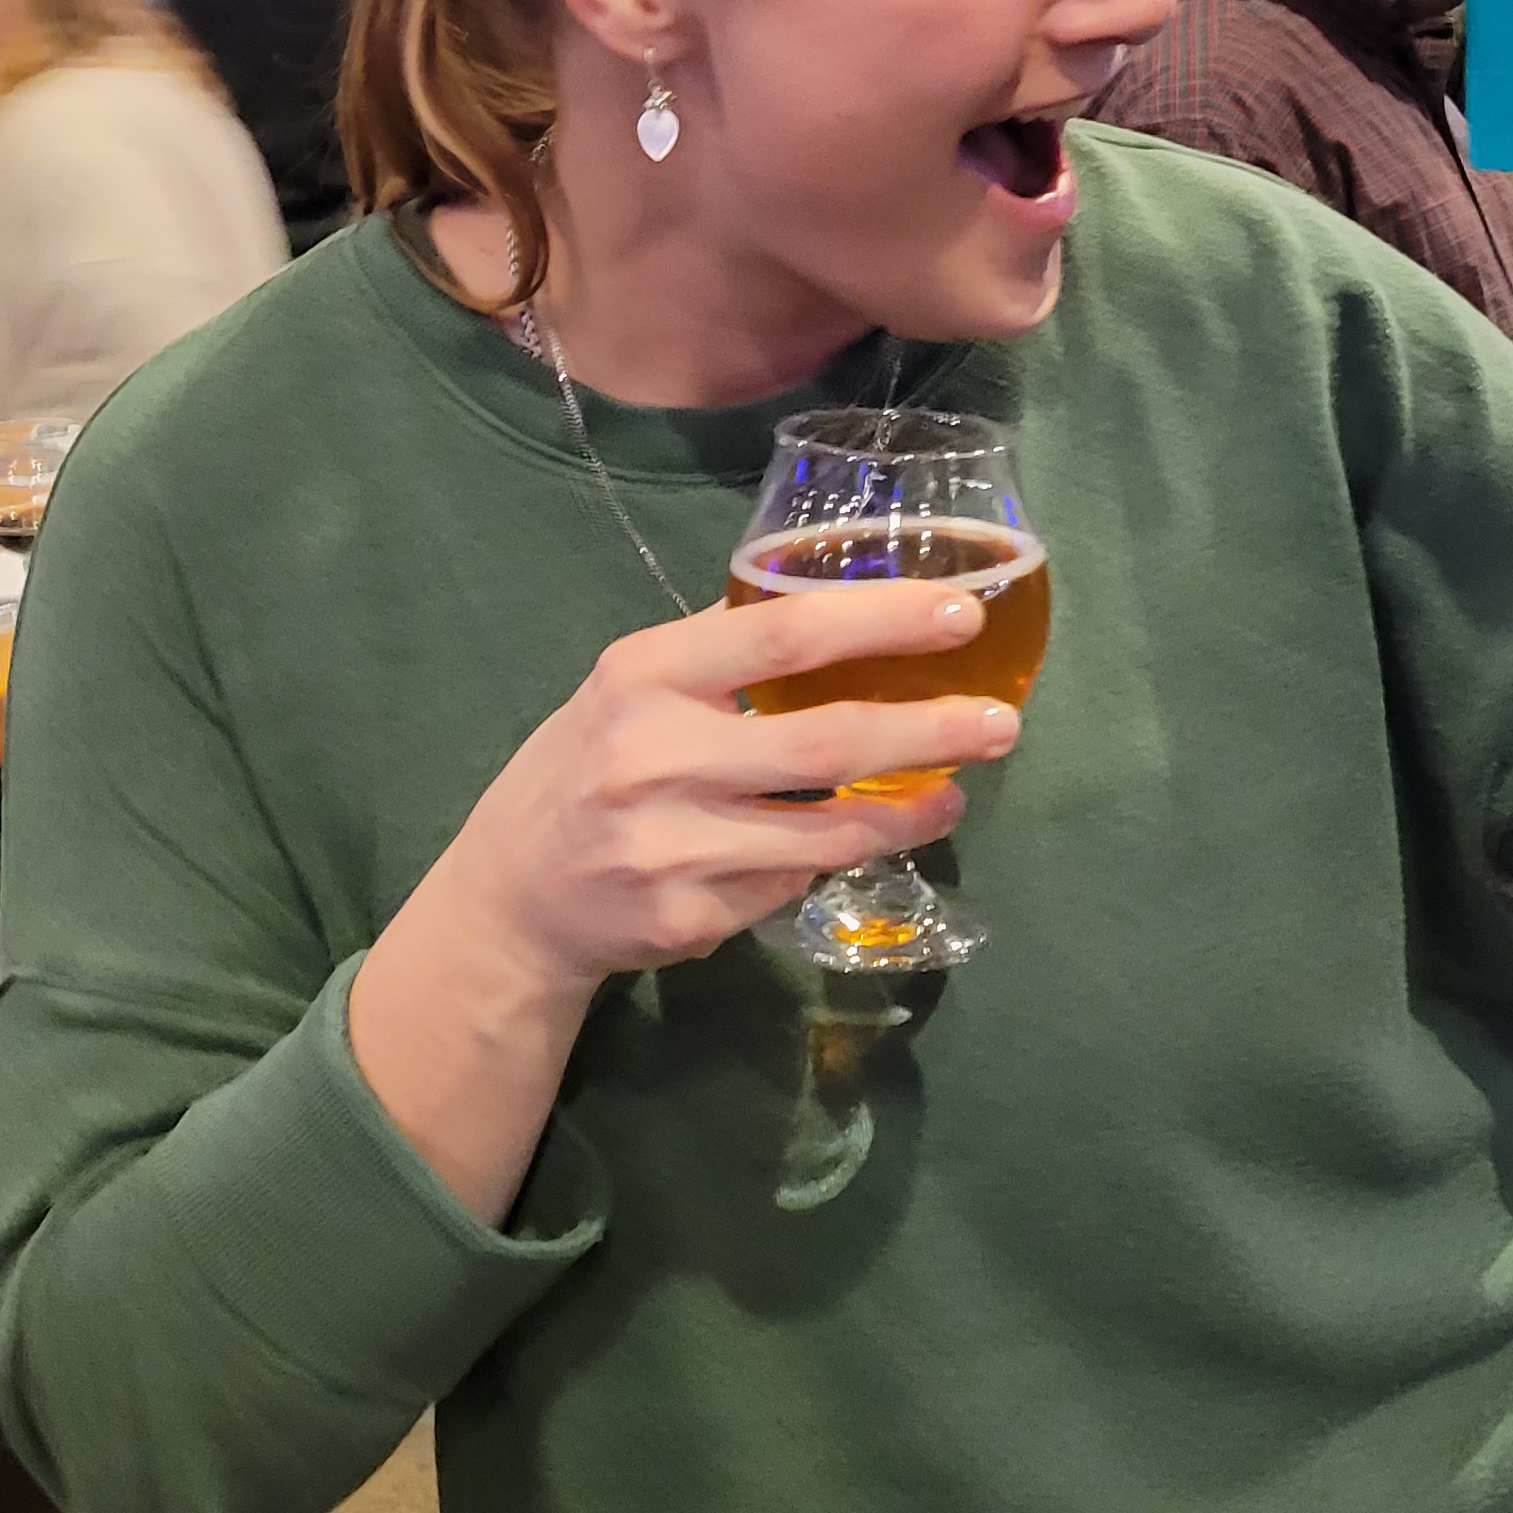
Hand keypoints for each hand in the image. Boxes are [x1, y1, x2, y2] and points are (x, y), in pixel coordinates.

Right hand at [440, 576, 1020, 997]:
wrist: (511, 896)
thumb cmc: (586, 765)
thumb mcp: (628, 685)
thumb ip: (718, 648)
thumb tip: (835, 593)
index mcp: (646, 674)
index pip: (782, 634)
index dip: (881, 622)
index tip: (959, 616)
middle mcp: (655, 755)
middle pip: (825, 743)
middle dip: (930, 731)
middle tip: (1001, 723)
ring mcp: (673, 845)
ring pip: (828, 834)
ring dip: (909, 813)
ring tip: (956, 790)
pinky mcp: (691, 918)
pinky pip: (793, 885)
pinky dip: (838, 861)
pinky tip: (864, 842)